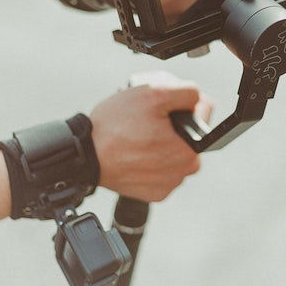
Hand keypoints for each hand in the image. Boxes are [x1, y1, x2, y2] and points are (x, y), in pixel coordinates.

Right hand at [90, 71, 212, 201]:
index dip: (182, 102)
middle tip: (146, 119)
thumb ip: (186, 92)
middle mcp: (183, 172)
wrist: (84, 155)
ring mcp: (167, 185)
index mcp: (190, 151)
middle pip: (187, 134)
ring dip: (161, 141)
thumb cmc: (114, 128)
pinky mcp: (152, 192)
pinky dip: (151, 159)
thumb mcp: (153, 94)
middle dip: (172, 123)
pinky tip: (135, 151)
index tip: (161, 106)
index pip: (202, 114)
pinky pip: (160, 168)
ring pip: (173, 151)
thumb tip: (200, 99)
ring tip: (137, 134)